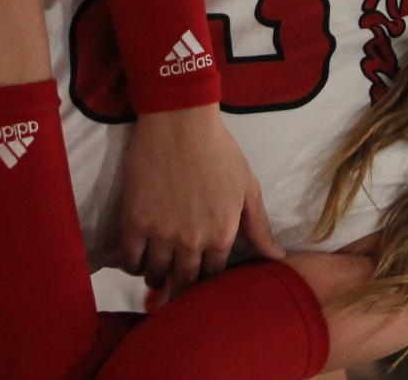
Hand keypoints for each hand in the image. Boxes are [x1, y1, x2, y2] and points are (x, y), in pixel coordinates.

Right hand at [120, 106, 283, 293]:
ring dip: (157, 278)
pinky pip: (130, 258)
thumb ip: (260, 228)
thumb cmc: (219, 150)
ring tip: (156, 273)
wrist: (180, 122)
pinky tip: (137, 261)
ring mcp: (162, 233)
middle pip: (185, 280)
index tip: (199, 274)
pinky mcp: (135, 221)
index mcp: (222, 235)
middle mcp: (193, 241)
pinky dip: (132, 265)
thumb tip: (277, 258)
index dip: (207, 277)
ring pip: (157, 273)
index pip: (214, 275)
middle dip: (181, 286)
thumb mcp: (248, 188)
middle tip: (175, 284)